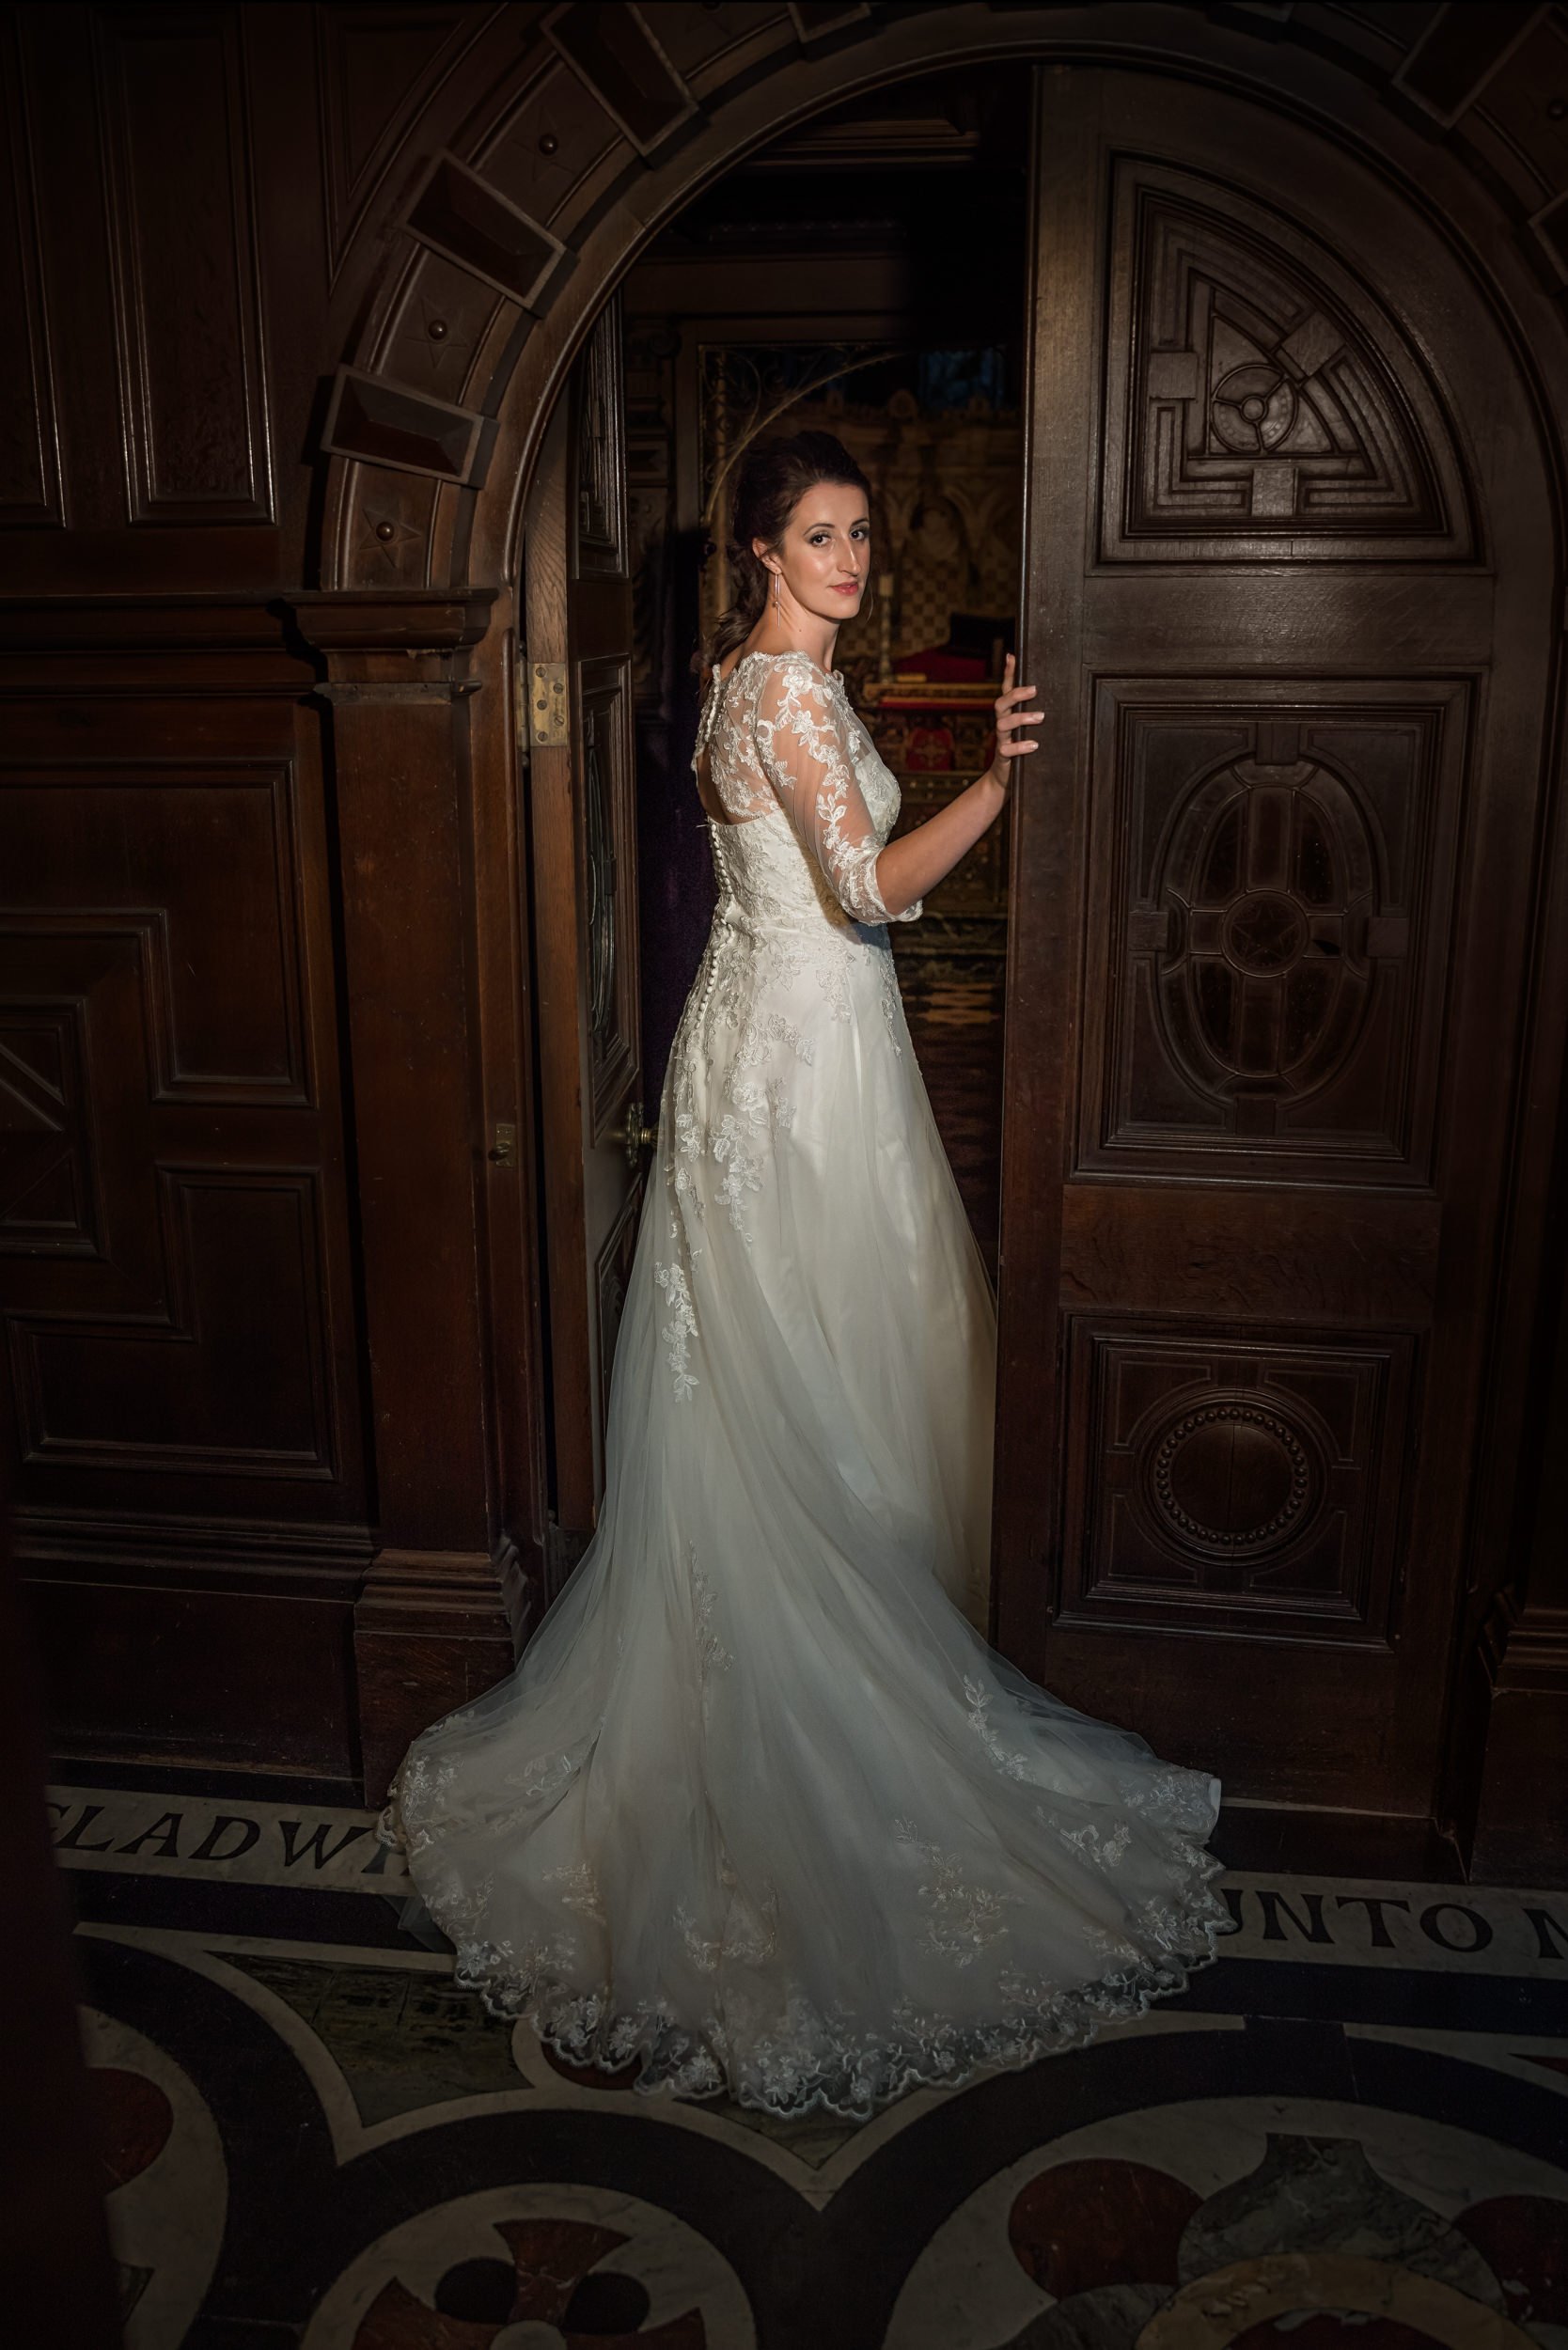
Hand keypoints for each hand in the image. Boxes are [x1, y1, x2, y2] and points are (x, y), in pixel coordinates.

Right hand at [984, 652, 1040, 788]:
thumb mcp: (1027, 729)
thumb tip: (1049, 693)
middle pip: (1000, 703)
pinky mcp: (1003, 758)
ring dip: (1022, 718)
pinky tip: (1034, 745)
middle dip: (1016, 694)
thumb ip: (1034, 712)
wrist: (1004, 779)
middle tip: (1034, 690)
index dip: (1007, 674)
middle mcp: (1002, 725)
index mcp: (1009, 715)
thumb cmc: (1021, 749)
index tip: (1012, 657)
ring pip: (1003, 724)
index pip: (1005, 690)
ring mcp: (1002, 740)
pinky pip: (1007, 750)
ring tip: (1040, 717)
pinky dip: (1020, 746)